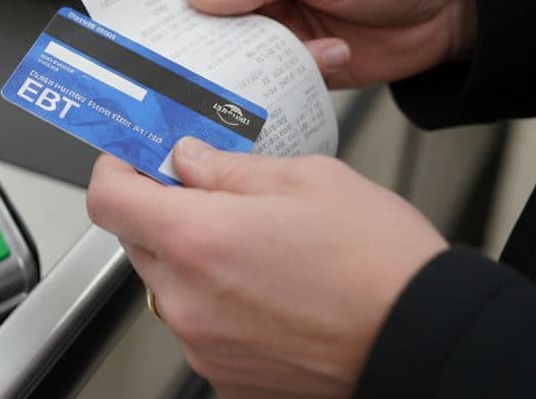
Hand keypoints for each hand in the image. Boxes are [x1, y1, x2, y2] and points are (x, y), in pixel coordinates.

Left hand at [87, 138, 446, 397]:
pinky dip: (219, 305)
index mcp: (198, 238)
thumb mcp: (306, 179)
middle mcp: (189, 299)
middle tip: (211, 195)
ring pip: (169, 287)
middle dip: (163, 212)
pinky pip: (200, 328)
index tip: (136, 161)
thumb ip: (228, 168)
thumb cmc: (380, 264)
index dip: (117, 170)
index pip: (108, 199)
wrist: (426, 340)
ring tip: (257, 249)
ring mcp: (204, 345)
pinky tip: (269, 290)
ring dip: (194, 261)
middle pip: (137, 242)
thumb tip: (188, 159)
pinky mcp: (225, 376)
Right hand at [184, 0, 474, 87]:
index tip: (132, 7)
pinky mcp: (299, 62)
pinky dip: (289, 76)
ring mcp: (276, 26)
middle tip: (175, 52)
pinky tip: (328, 55)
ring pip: (230, 52)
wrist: (458, 2)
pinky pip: (271, 78)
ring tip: (261, 58)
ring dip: (244, 60)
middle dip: (192, 33)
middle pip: (200, 14)